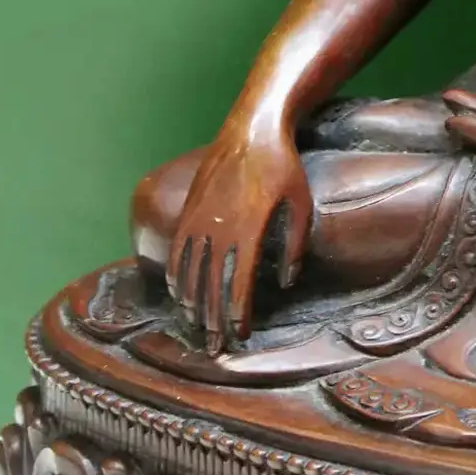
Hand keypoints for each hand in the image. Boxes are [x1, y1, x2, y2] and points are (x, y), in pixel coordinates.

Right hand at [167, 116, 311, 349]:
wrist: (252, 129)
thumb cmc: (283, 167)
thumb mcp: (301, 203)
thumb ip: (294, 245)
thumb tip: (286, 282)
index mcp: (249, 227)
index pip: (239, 281)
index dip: (238, 311)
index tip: (240, 334)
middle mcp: (219, 225)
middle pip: (210, 282)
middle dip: (212, 318)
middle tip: (215, 345)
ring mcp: (199, 215)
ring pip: (189, 269)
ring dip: (190, 302)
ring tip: (195, 326)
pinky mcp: (190, 207)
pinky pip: (177, 248)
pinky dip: (175, 275)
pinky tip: (177, 294)